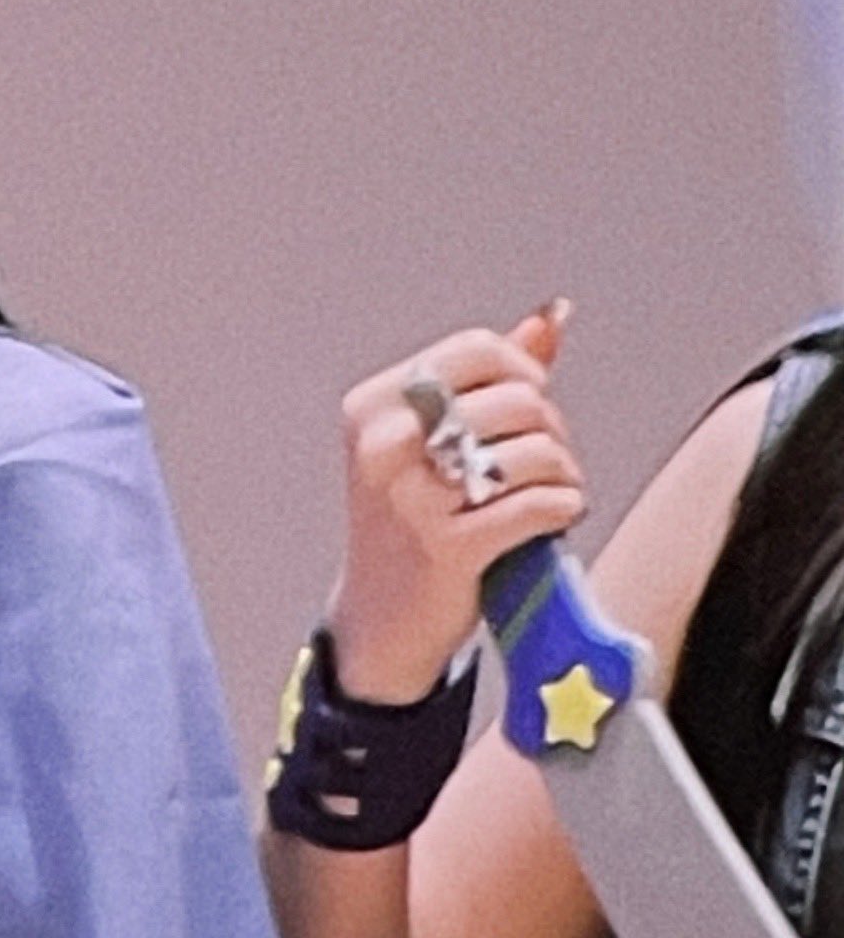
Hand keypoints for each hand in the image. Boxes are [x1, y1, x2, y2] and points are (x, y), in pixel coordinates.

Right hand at [327, 306, 587, 702]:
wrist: (382, 621)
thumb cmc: (414, 522)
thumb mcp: (430, 442)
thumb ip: (489, 378)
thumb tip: (552, 316)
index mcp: (372, 407)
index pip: (477, 350)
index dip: (524, 372)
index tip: (528, 407)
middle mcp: (383, 447)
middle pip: (516, 399)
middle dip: (551, 430)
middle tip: (546, 463)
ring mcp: (412, 500)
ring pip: (536, 451)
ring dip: (563, 474)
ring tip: (553, 493)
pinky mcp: (448, 549)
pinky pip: (541, 504)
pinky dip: (564, 509)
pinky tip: (555, 518)